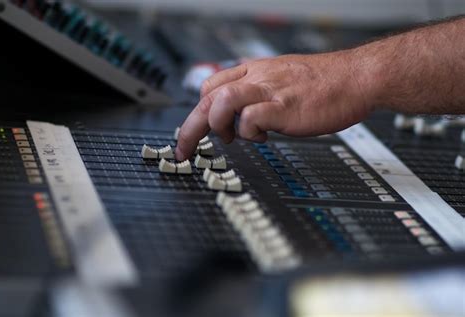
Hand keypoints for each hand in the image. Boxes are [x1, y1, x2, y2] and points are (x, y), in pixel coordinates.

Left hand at [175, 52, 372, 160]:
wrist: (356, 78)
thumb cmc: (324, 83)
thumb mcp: (282, 81)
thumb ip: (259, 94)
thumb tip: (242, 116)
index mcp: (254, 72)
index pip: (211, 86)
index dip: (197, 110)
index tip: (193, 132)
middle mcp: (257, 78)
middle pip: (207, 96)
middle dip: (190, 127)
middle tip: (185, 150)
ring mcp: (269, 91)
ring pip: (222, 101)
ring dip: (217, 125)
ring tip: (231, 137)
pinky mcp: (284, 107)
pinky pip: (251, 118)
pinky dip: (248, 132)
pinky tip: (263, 137)